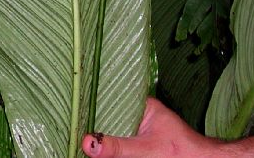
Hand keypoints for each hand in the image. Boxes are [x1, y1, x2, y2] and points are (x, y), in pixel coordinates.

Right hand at [82, 98, 219, 157]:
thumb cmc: (182, 152)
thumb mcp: (145, 150)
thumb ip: (117, 148)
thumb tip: (87, 143)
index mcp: (141, 106)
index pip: (109, 99)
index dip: (90, 105)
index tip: (72, 111)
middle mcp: (139, 116)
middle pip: (108, 118)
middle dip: (92, 125)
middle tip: (71, 128)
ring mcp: (140, 132)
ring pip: (113, 132)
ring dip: (100, 138)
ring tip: (77, 136)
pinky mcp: (141, 146)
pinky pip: (120, 144)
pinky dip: (110, 147)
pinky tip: (97, 151)